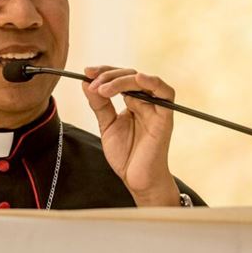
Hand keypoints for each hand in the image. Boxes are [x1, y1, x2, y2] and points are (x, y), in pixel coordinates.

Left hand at [81, 66, 180, 206]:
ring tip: (103, 88)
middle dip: (108, 75)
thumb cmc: (126, 155)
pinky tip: (138, 79)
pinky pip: (165, 93)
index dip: (104, 72)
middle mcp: (146, 101)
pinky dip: (153, 82)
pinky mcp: (165, 118)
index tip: (86, 72)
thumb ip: (99, 105)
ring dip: (122, 79)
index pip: (120, 77)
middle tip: (92, 83)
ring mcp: (156, 108)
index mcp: (133, 101)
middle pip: (130, 75)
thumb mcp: (107, 125)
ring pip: (144, 80)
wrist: (137, 180)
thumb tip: (85, 82)